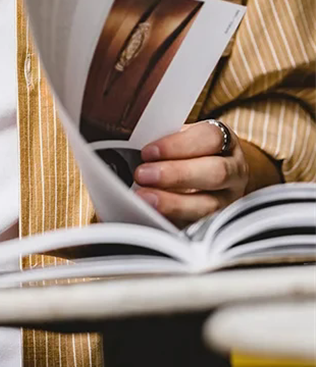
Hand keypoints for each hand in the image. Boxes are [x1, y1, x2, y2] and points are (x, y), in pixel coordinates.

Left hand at [133, 120, 250, 225]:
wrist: (210, 178)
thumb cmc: (189, 156)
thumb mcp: (181, 141)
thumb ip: (164, 144)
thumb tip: (131, 148)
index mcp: (225, 143)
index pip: (210, 138)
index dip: (178, 144)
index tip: (148, 152)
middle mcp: (234, 172)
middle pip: (215, 173)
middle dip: (176, 174)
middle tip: (142, 174)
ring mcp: (228, 201)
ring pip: (209, 205)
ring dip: (173, 203)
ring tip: (144, 198)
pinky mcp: (215, 225)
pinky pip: (197, 228)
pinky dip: (173, 222)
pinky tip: (153, 218)